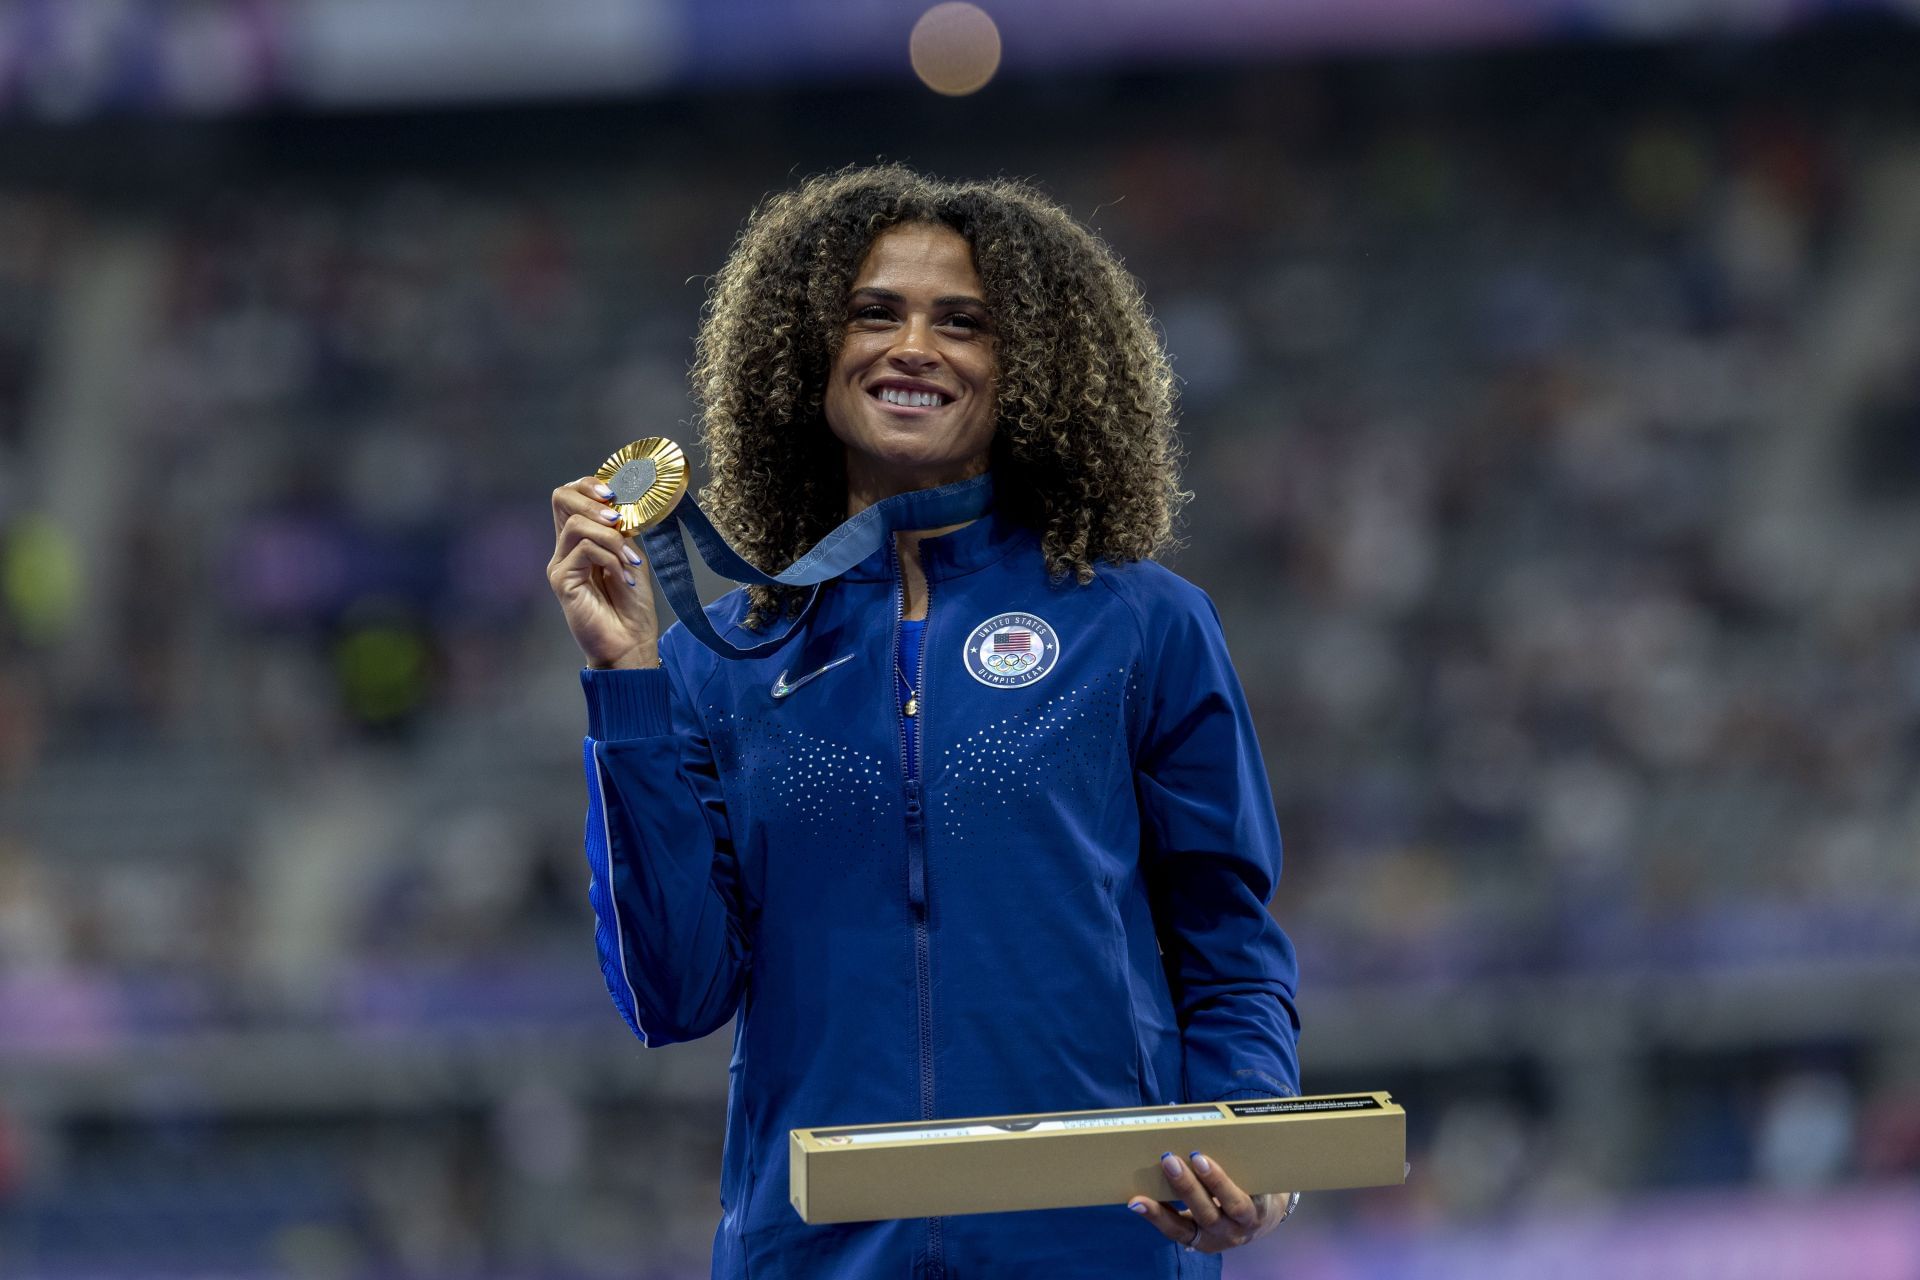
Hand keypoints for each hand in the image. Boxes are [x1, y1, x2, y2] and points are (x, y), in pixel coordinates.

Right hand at [547, 476, 661, 668]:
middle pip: (561, 498)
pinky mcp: (561, 580)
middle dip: (593, 500)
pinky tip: (625, 576)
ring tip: (631, 561)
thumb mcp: (632, 558)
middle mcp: (565, 549)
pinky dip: (611, 558)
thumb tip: (619, 505)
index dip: (589, 485)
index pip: (570, 495)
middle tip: (619, 518)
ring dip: (611, 538)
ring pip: (576, 524)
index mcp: (581, 540)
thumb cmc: (632, 606)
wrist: (631, 643)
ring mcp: (560, 564)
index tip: (615, 495)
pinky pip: (584, 550)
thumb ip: (621, 532)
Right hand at [1128, 1151, 1291, 1253]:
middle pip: (1204, 1214)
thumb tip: (1161, 1145)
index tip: (1135, 1200)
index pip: (1175, 1229)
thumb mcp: (1200, 1210)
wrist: (1265, 1214)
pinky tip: (1228, 1154)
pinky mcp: (1265, 1205)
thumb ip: (1178, 1189)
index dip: (1155, 1216)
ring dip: (1214, 1181)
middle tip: (1168, 1160)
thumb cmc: (1220, 1204)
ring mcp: (1246, 1222)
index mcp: (1200, 1237)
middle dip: (1185, 1187)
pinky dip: (1240, 1173)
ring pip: (1233, 1205)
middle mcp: (1223, 1234)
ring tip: (1198, 1158)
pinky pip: (1254, 1190)